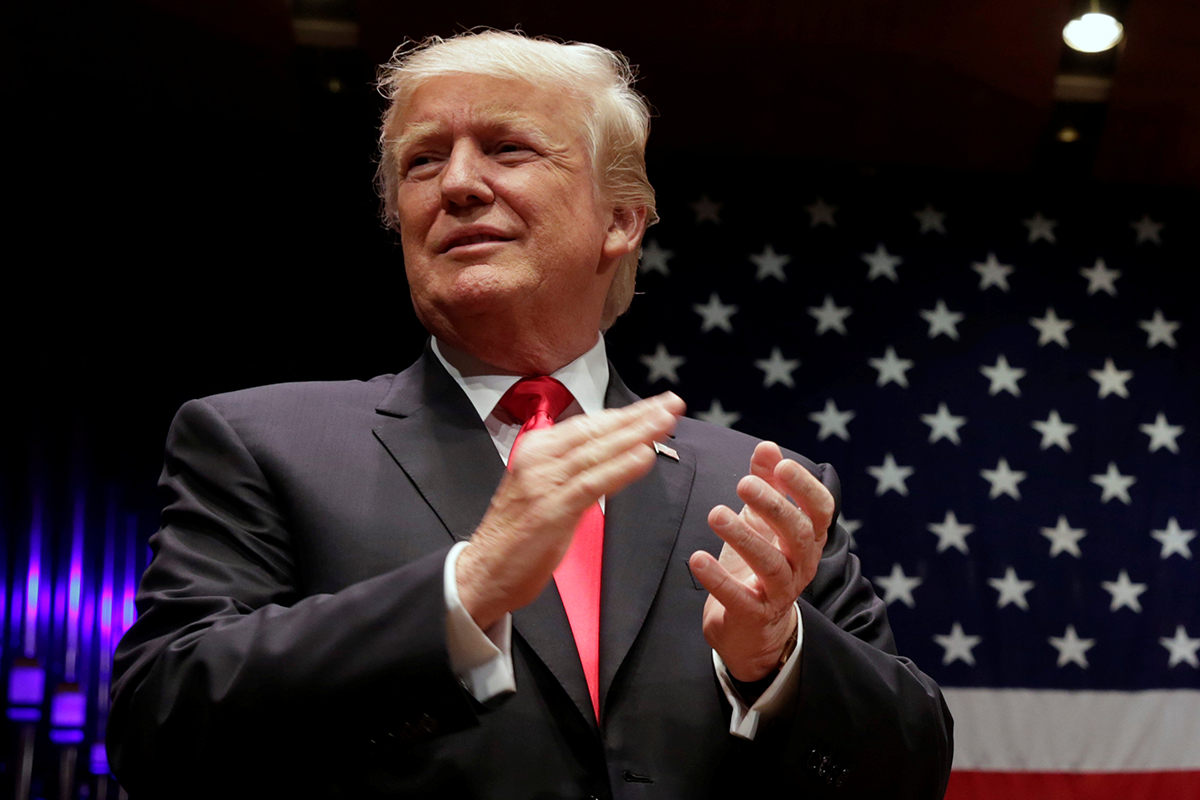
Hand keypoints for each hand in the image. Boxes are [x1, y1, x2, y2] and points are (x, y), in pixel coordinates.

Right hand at [458, 392, 685, 629]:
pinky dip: (620, 468)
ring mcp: (543, 483)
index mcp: (537, 449)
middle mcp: (539, 459)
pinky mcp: (550, 510)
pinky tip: (644, 456)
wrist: (482, 572)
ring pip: (597, 451)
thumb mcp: (543, 488)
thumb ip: (573, 469)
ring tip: (666, 422)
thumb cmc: (516, 534)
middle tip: (672, 404)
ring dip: (636, 434)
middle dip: (639, 416)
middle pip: (597, 431)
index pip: (589, 424)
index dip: (626, 413)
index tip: (657, 405)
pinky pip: (592, 483)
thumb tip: (611, 455)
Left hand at [689, 442, 833, 681]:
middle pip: (798, 534)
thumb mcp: (762, 520)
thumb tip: (767, 446)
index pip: (821, 510)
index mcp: (807, 538)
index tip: (782, 465)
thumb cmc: (760, 562)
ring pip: (771, 565)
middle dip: (773, 506)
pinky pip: (739, 598)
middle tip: (743, 484)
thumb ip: (766, 483)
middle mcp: (801, 565)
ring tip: (716, 514)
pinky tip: (698, 558)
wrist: (753, 627)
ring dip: (743, 537)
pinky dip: (718, 579)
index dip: (805, 487)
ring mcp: (780, 593)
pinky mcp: (754, 615)